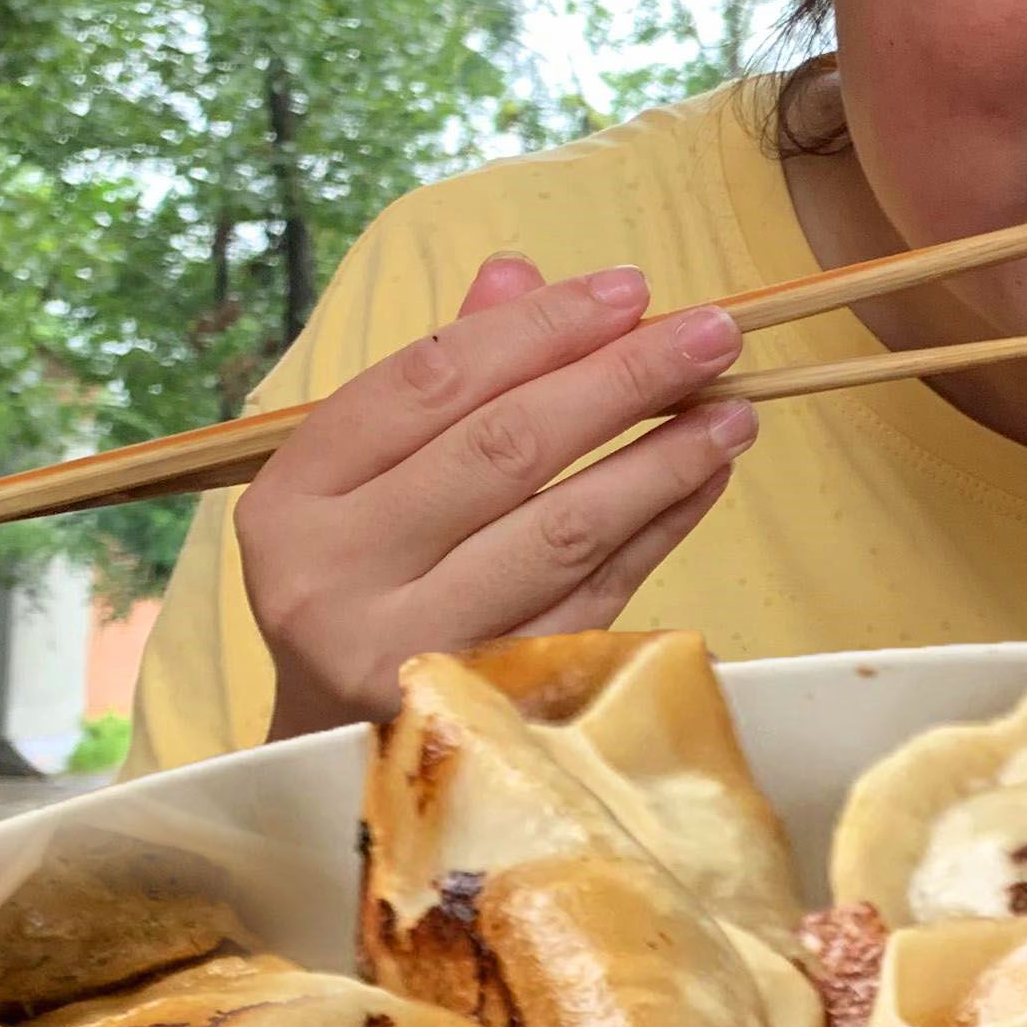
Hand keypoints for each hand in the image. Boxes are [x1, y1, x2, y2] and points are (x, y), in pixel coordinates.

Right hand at [239, 255, 756, 739]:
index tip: (629, 290)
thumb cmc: (360, 589)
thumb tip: (521, 273)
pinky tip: (704, 482)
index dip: (537, 328)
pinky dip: (659, 534)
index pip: (428, 383)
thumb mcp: (364, 483)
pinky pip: (598, 600)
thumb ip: (442, 379)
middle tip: (712, 334)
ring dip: (660, 460)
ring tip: (732, 409)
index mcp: (293, 502)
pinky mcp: (491, 705)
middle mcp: (337, 578)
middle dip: (620, 379)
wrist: (334, 753)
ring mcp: (414, 650)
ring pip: (561, 530)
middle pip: (503, 449)